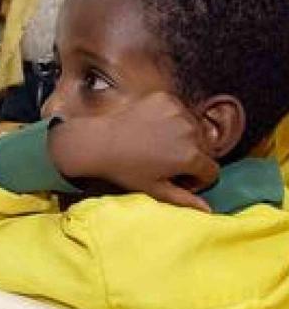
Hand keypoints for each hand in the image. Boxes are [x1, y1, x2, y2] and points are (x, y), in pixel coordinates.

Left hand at [50, 92, 219, 211]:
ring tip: (159, 145)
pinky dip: (171, 119)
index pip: (211, 170)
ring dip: (183, 137)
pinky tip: (152, 128)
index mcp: (190, 155)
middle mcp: (190, 130)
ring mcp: (178, 110)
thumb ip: (184, 200)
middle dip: (192, 158)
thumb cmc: (124, 168)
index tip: (180, 180)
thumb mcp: (154, 189)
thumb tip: (208, 210)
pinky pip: (179, 111)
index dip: (197, 180)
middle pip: (205, 148)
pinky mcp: (165, 98)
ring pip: (193, 128)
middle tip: (168, 163)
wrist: (98, 140)